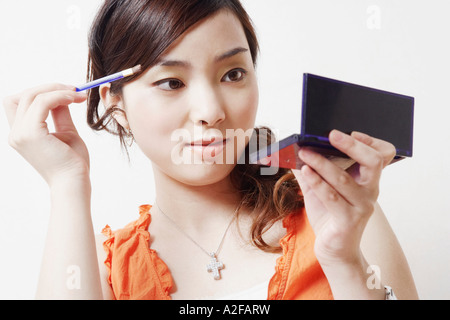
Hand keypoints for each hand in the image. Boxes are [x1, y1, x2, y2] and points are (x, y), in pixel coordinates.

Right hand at [4, 83, 89, 186]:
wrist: (75, 182)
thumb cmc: (73, 162)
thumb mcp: (66, 132)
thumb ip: (60, 113)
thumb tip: (63, 94)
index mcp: (21, 134)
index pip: (19, 103)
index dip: (41, 93)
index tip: (67, 93)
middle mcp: (16, 133)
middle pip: (23, 95)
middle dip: (49, 87)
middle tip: (74, 90)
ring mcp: (21, 134)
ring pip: (32, 95)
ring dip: (56, 89)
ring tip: (77, 94)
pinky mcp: (31, 134)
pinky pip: (42, 102)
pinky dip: (59, 96)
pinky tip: (74, 98)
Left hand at [292, 130, 395, 266]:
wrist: (334, 249)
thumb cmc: (329, 215)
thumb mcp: (320, 188)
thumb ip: (311, 168)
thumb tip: (293, 148)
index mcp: (367, 180)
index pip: (382, 154)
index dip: (370, 141)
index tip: (350, 131)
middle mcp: (370, 191)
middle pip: (372, 161)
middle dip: (351, 145)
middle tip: (331, 135)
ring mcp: (361, 206)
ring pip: (344, 179)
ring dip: (322, 163)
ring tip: (305, 152)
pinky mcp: (348, 221)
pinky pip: (332, 197)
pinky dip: (317, 182)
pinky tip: (304, 171)